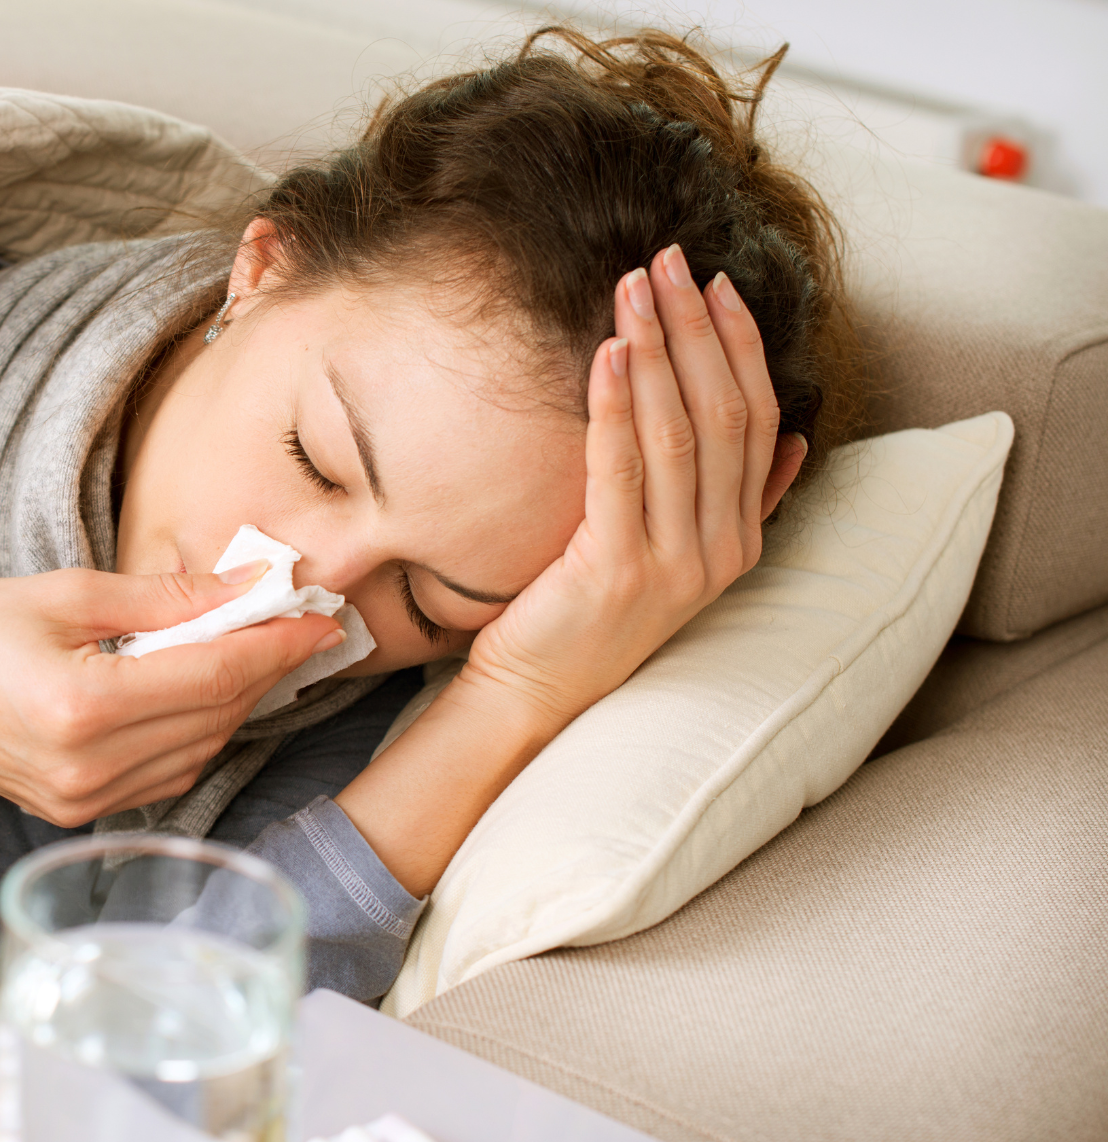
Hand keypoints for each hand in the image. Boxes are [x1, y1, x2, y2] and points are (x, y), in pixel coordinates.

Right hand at [0, 567, 340, 825]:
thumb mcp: (64, 593)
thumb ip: (164, 599)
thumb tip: (247, 589)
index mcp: (81, 706)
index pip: (214, 676)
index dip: (276, 645)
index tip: (319, 616)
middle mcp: (87, 767)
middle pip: (215, 717)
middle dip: (264, 668)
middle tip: (296, 623)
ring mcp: (82, 801)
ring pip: (199, 752)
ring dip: (235, 702)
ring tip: (252, 650)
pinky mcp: (76, 812)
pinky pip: (166, 774)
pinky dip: (196, 732)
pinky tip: (200, 691)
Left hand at [458, 243, 809, 728]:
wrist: (537, 693)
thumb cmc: (589, 614)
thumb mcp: (674, 555)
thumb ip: (736, 503)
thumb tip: (793, 443)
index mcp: (739, 538)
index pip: (757, 420)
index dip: (741, 346)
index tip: (716, 283)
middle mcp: (719, 550)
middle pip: (723, 413)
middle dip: (697, 328)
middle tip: (669, 260)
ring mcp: (675, 564)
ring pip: (679, 434)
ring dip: (655, 350)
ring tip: (633, 287)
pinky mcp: (618, 571)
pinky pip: (622, 472)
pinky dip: (615, 406)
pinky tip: (604, 353)